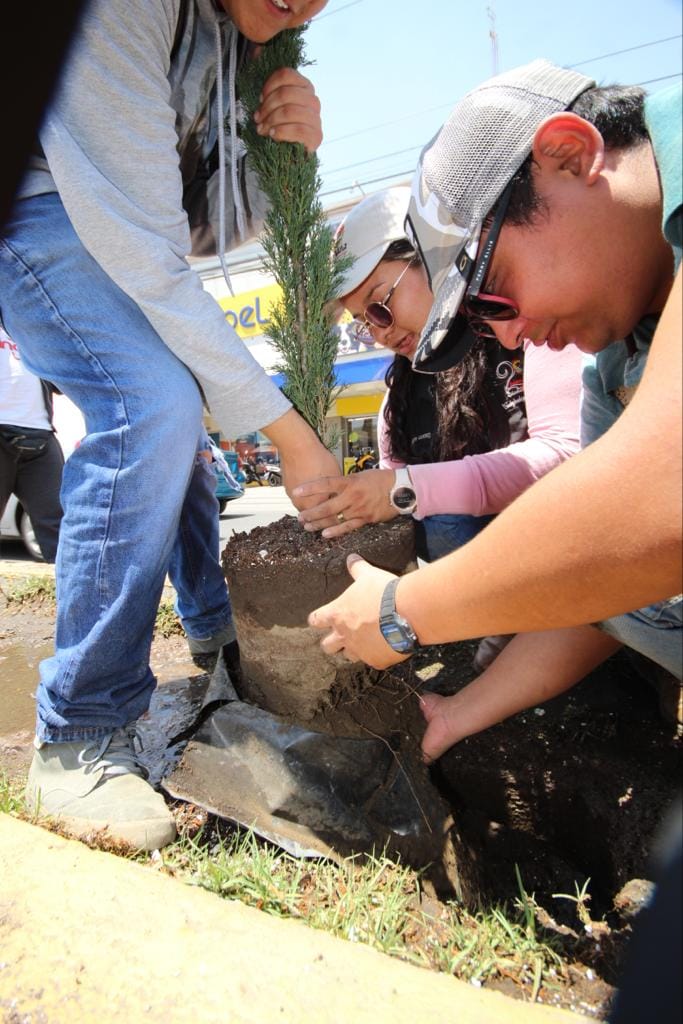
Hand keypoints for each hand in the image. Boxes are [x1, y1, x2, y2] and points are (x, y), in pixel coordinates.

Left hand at [254, 68, 322, 151]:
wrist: (288, 155)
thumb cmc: (279, 126)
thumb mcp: (270, 102)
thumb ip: (266, 78)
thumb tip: (258, 49)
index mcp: (304, 87)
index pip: (286, 74)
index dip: (269, 85)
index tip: (260, 99)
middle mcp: (313, 101)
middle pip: (286, 93)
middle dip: (267, 107)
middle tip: (258, 118)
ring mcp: (316, 119)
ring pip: (290, 110)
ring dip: (271, 120)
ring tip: (262, 129)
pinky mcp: (316, 137)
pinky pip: (298, 129)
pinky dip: (281, 132)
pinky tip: (273, 135)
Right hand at [261, 409, 340, 509]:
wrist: (296, 447)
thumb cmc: (317, 459)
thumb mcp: (335, 476)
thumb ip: (337, 492)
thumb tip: (341, 497)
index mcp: (316, 503)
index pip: (328, 518)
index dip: (336, 518)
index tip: (340, 518)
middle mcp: (302, 504)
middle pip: (314, 516)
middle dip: (322, 516)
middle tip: (328, 514)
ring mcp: (293, 497)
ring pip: (305, 507)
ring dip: (311, 506)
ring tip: (319, 502)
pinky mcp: (287, 490)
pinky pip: (298, 498)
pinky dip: (304, 497)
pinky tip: (310, 489)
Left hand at [293, 470, 397, 537]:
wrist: (401, 489)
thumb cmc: (380, 480)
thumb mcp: (360, 476)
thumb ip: (345, 483)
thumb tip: (329, 489)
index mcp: (350, 482)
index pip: (326, 484)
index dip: (310, 488)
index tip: (296, 491)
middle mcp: (352, 496)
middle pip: (327, 506)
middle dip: (311, 513)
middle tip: (300, 517)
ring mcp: (359, 509)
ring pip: (335, 518)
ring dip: (319, 524)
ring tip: (307, 526)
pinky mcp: (365, 519)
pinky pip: (348, 527)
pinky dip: (336, 531)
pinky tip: (325, 534)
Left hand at [308, 554, 409, 668]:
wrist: (407, 613)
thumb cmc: (384, 592)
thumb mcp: (369, 575)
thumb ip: (358, 568)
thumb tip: (351, 558)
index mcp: (337, 614)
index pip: (316, 620)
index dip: (317, 619)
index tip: (320, 619)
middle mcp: (344, 635)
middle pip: (327, 646)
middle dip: (332, 642)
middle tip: (342, 635)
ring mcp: (360, 651)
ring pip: (349, 656)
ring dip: (354, 650)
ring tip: (365, 642)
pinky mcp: (376, 661)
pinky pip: (373, 661)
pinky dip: (377, 655)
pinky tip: (385, 648)